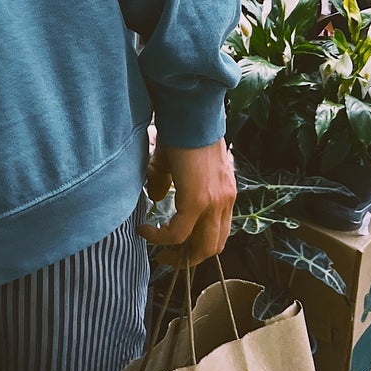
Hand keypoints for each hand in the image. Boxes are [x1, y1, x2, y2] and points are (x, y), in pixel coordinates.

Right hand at [139, 138, 236, 265]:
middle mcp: (225, 201)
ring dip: (179, 256)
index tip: (176, 245)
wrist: (189, 112)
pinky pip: (178, 233)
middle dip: (189, 258)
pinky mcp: (197, 201)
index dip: (198, 244)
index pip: (218, 231)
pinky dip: (161, 238)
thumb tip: (156, 198)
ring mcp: (215, 202)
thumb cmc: (181, 130)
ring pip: (202, 247)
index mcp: (224, 193)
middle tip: (168, 258)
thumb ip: (165, 181)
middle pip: (214, 246)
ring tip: (158, 253)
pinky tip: (145, 230)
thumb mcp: (175, 161)